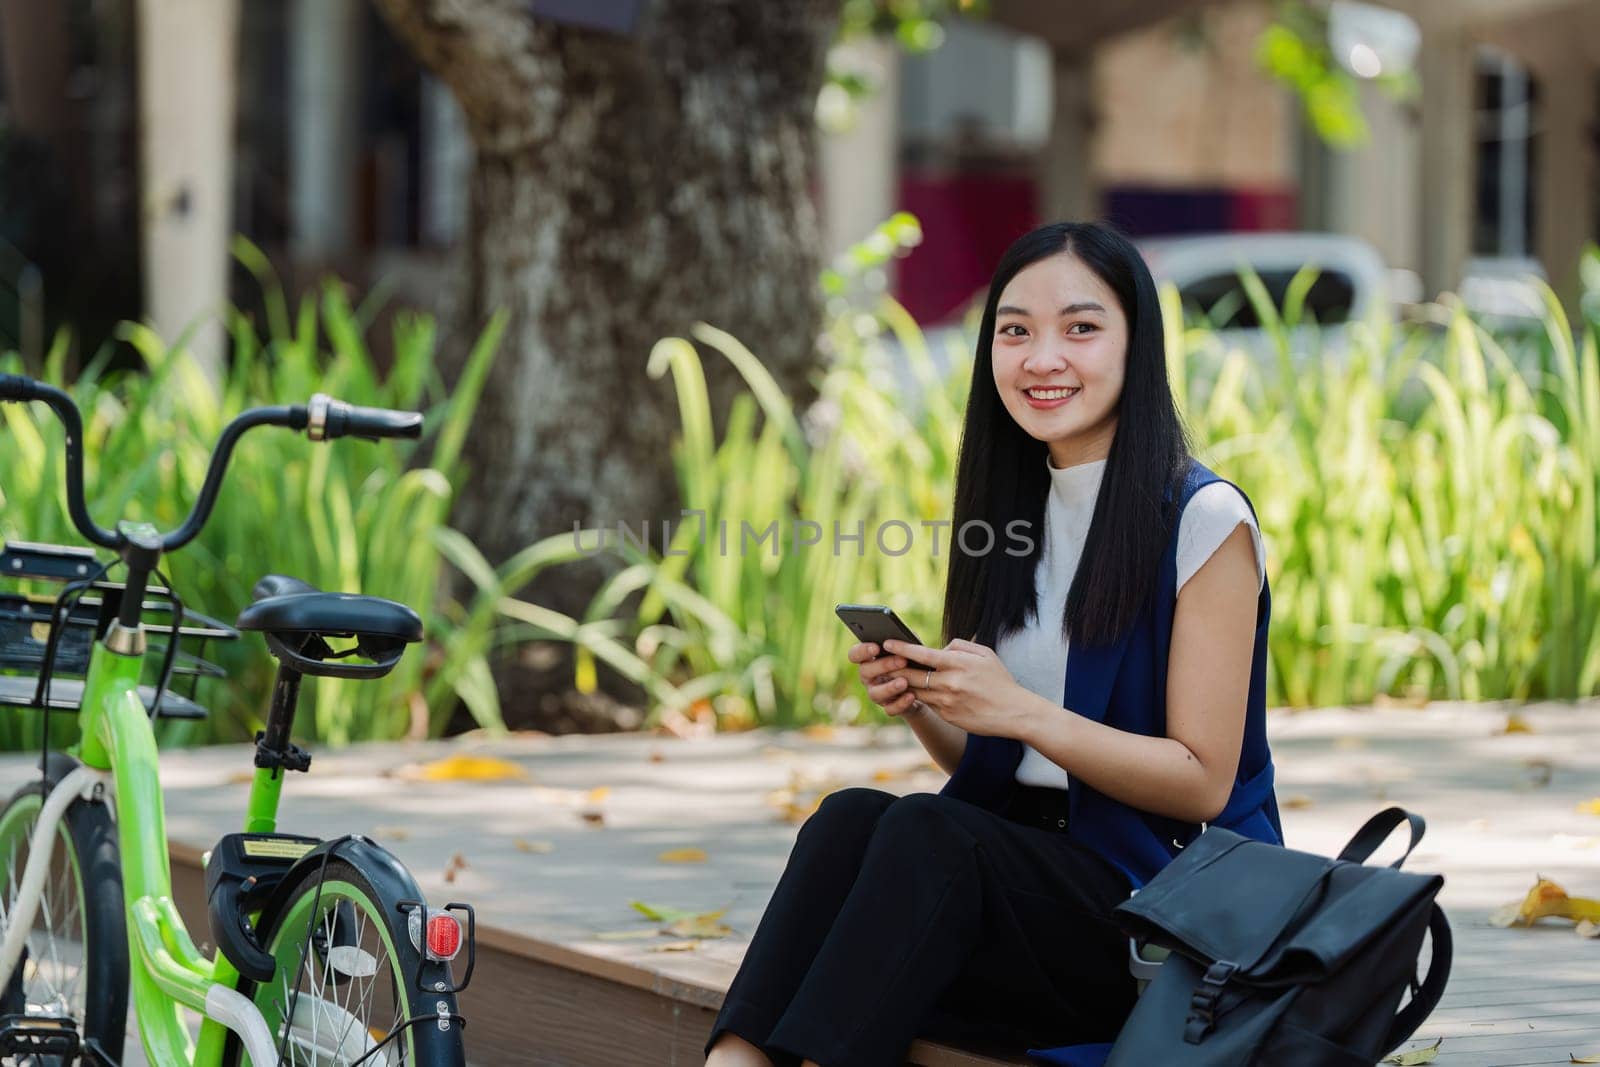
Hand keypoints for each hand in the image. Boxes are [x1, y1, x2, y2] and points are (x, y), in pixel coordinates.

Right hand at [848, 642, 926, 718]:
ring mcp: (877, 694)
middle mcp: (868, 678)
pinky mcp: (889, 708)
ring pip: (875, 693)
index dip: (862, 651)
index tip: (876, 647)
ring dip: (889, 687)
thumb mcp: (909, 649)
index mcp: (868, 660)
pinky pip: (890, 709)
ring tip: (904, 682)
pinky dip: (901, 703)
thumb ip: (904, 641)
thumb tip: (905, 634)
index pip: (855, 654)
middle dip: (883, 665)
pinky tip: (912, 695)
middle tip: (902, 660)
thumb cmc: (912, 661)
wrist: (925, 687)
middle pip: (865, 672)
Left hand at [881, 639, 1030, 738]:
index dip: (902, 648)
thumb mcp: (985, 654)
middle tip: (880, 661)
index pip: (922, 654)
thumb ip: (959, 646)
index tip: (887, 643)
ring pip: (916, 690)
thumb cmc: (1000, 681)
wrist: (1014, 712)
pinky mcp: (947, 716)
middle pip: (912, 674)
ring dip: (903, 683)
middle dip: (894, 667)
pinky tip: (912, 690)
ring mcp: (946, 701)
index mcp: (958, 664)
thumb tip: (939, 649)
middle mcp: (949, 683)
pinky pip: (927, 703)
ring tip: (891, 675)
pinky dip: (919, 696)